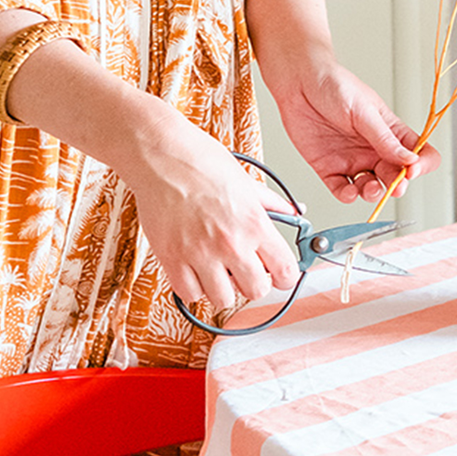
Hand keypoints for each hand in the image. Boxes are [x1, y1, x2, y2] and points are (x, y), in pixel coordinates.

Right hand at [127, 106, 305, 308]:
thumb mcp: (246, 180)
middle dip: (253, 283)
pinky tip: (194, 269)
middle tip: (245, 269)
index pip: (285, 271)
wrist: (162, 156)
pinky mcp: (172, 259)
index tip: (280, 276)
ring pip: (223, 299)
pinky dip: (193, 287)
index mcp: (254, 223)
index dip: (286, 277)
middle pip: (255, 290)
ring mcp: (200, 254)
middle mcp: (231, 243)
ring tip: (217, 268)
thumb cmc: (201, 162)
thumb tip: (293, 210)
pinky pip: (189, 294)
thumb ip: (271, 203)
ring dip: (222, 287)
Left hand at [271, 57, 437, 203]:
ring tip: (368, 187)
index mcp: (390, 131)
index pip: (419, 153)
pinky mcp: (330, 168)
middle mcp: (374, 149)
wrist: (299, 83)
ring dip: (373, 193)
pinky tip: (349, 190)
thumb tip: (410, 160)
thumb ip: (385, 139)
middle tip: (394, 185)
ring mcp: (353, 160)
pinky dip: (348, 196)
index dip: (421, 165)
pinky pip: (343, 190)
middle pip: (397, 176)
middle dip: (398, 185)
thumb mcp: (364, 111)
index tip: (412, 169)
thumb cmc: (334, 86)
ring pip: (371, 188)